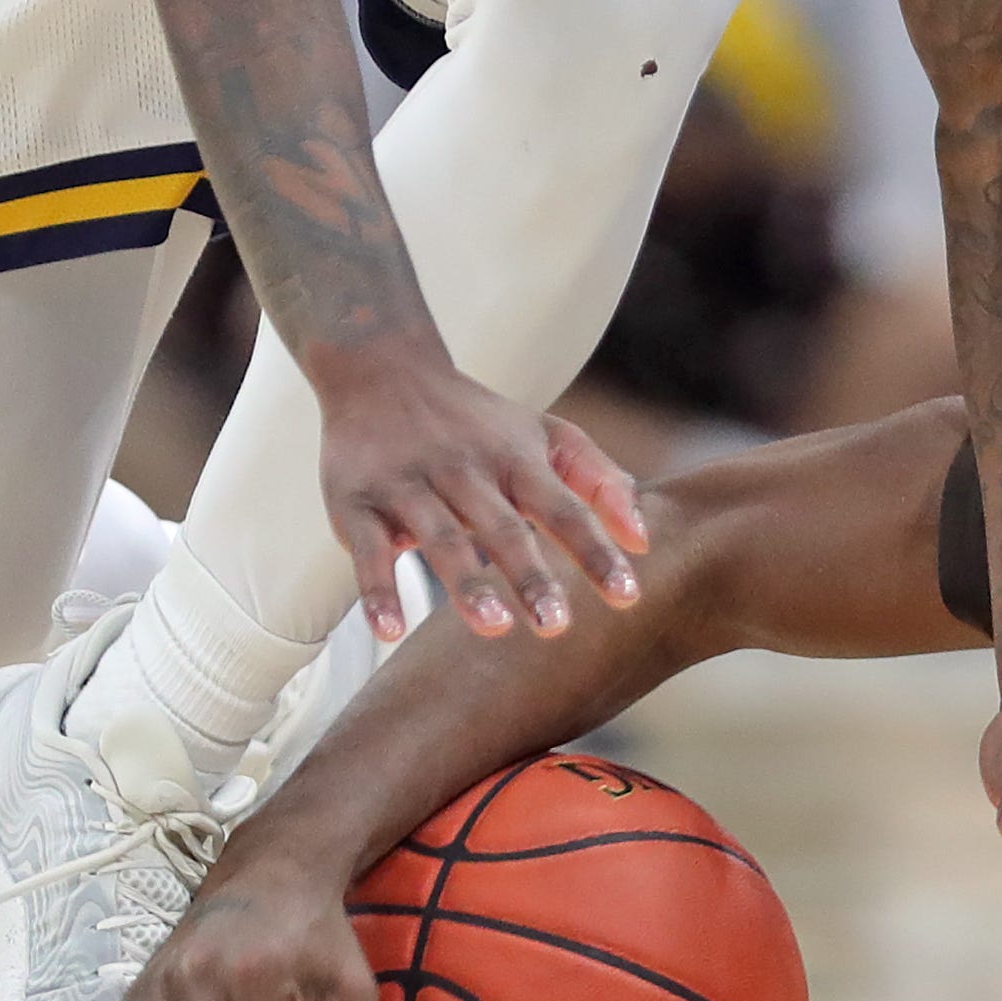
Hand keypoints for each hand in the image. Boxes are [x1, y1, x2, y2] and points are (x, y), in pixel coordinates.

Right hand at [310, 346, 647, 643]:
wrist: (382, 369)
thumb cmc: (478, 420)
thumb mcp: (546, 435)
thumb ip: (600, 480)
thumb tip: (645, 539)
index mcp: (516, 459)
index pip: (565, 508)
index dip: (595, 552)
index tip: (627, 596)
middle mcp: (465, 471)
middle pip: (504, 528)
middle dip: (531, 577)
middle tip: (557, 628)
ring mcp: (409, 487)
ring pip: (440, 538)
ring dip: (466, 584)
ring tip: (494, 627)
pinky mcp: (356, 504)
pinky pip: (367, 551)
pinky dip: (378, 590)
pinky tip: (391, 631)